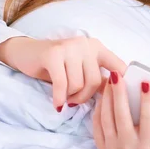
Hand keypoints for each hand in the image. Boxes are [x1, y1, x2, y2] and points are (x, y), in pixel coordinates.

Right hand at [0, 36, 126, 109]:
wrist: (26, 53)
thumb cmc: (58, 66)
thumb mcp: (80, 69)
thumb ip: (97, 77)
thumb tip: (117, 95)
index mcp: (98, 48)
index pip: (119, 66)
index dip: (123, 83)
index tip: (123, 98)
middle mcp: (86, 45)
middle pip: (95, 81)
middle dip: (85, 97)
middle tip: (74, 100)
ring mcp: (70, 47)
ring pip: (78, 84)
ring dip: (70, 97)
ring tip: (64, 96)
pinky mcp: (53, 54)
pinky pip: (62, 84)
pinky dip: (60, 98)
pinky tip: (57, 104)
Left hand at [92, 71, 149, 148]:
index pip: (148, 118)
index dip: (147, 99)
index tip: (146, 82)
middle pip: (122, 116)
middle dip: (120, 93)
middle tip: (118, 75)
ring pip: (107, 118)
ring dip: (107, 96)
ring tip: (110, 80)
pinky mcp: (102, 147)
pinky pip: (98, 123)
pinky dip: (100, 106)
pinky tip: (104, 93)